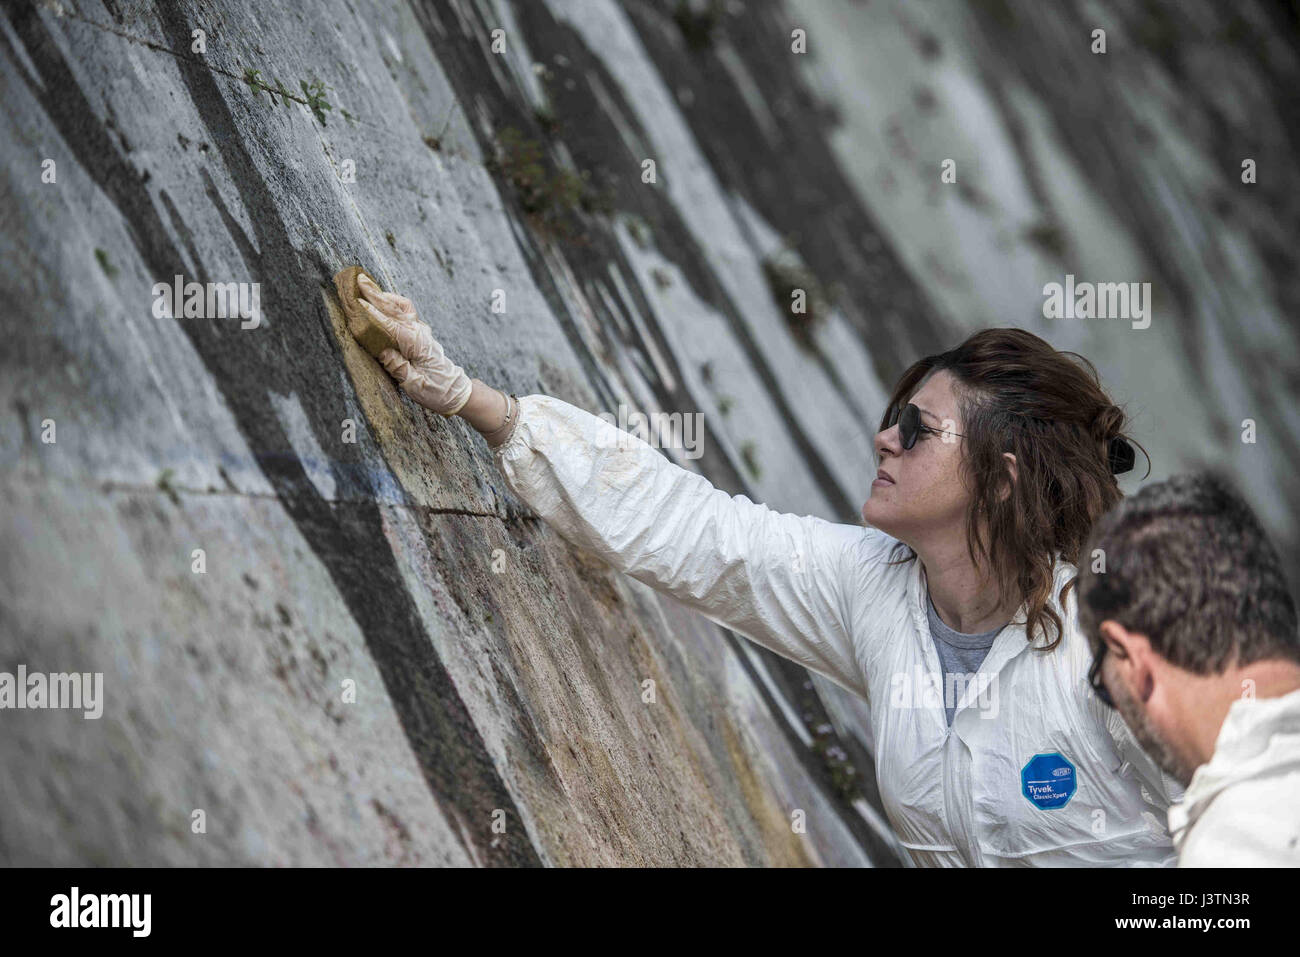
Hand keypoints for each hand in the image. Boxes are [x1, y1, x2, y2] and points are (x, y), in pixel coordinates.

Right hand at [355, 274, 471, 415]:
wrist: (455, 391)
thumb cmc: (436, 390)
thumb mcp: (414, 384)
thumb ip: (397, 367)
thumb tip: (382, 351)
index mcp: (415, 344)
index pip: (389, 324)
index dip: (371, 314)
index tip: (355, 303)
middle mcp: (418, 332)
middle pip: (394, 308)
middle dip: (374, 294)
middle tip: (358, 279)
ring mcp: (420, 331)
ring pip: (401, 306)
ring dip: (383, 295)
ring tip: (366, 284)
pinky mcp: (420, 333)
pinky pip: (406, 311)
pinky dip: (393, 302)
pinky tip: (382, 300)